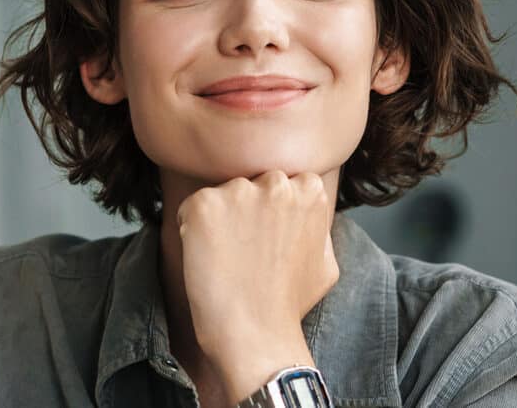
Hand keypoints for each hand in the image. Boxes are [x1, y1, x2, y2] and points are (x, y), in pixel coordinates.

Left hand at [177, 170, 340, 401]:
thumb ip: (317, 226)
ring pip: (221, 195)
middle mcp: (276, 183)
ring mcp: (239, 192)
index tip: (266, 240)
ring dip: (218, 220)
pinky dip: (191, 230)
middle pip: (250, 184)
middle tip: (244, 251)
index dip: (269, 212)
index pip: (281, 182)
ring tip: (227, 259)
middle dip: (244, 210)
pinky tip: (207, 258)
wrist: (256, 335)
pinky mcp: (204, 206)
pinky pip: (190, 208)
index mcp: (309, 190)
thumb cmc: (289, 305)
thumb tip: (308, 214)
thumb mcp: (326, 261)